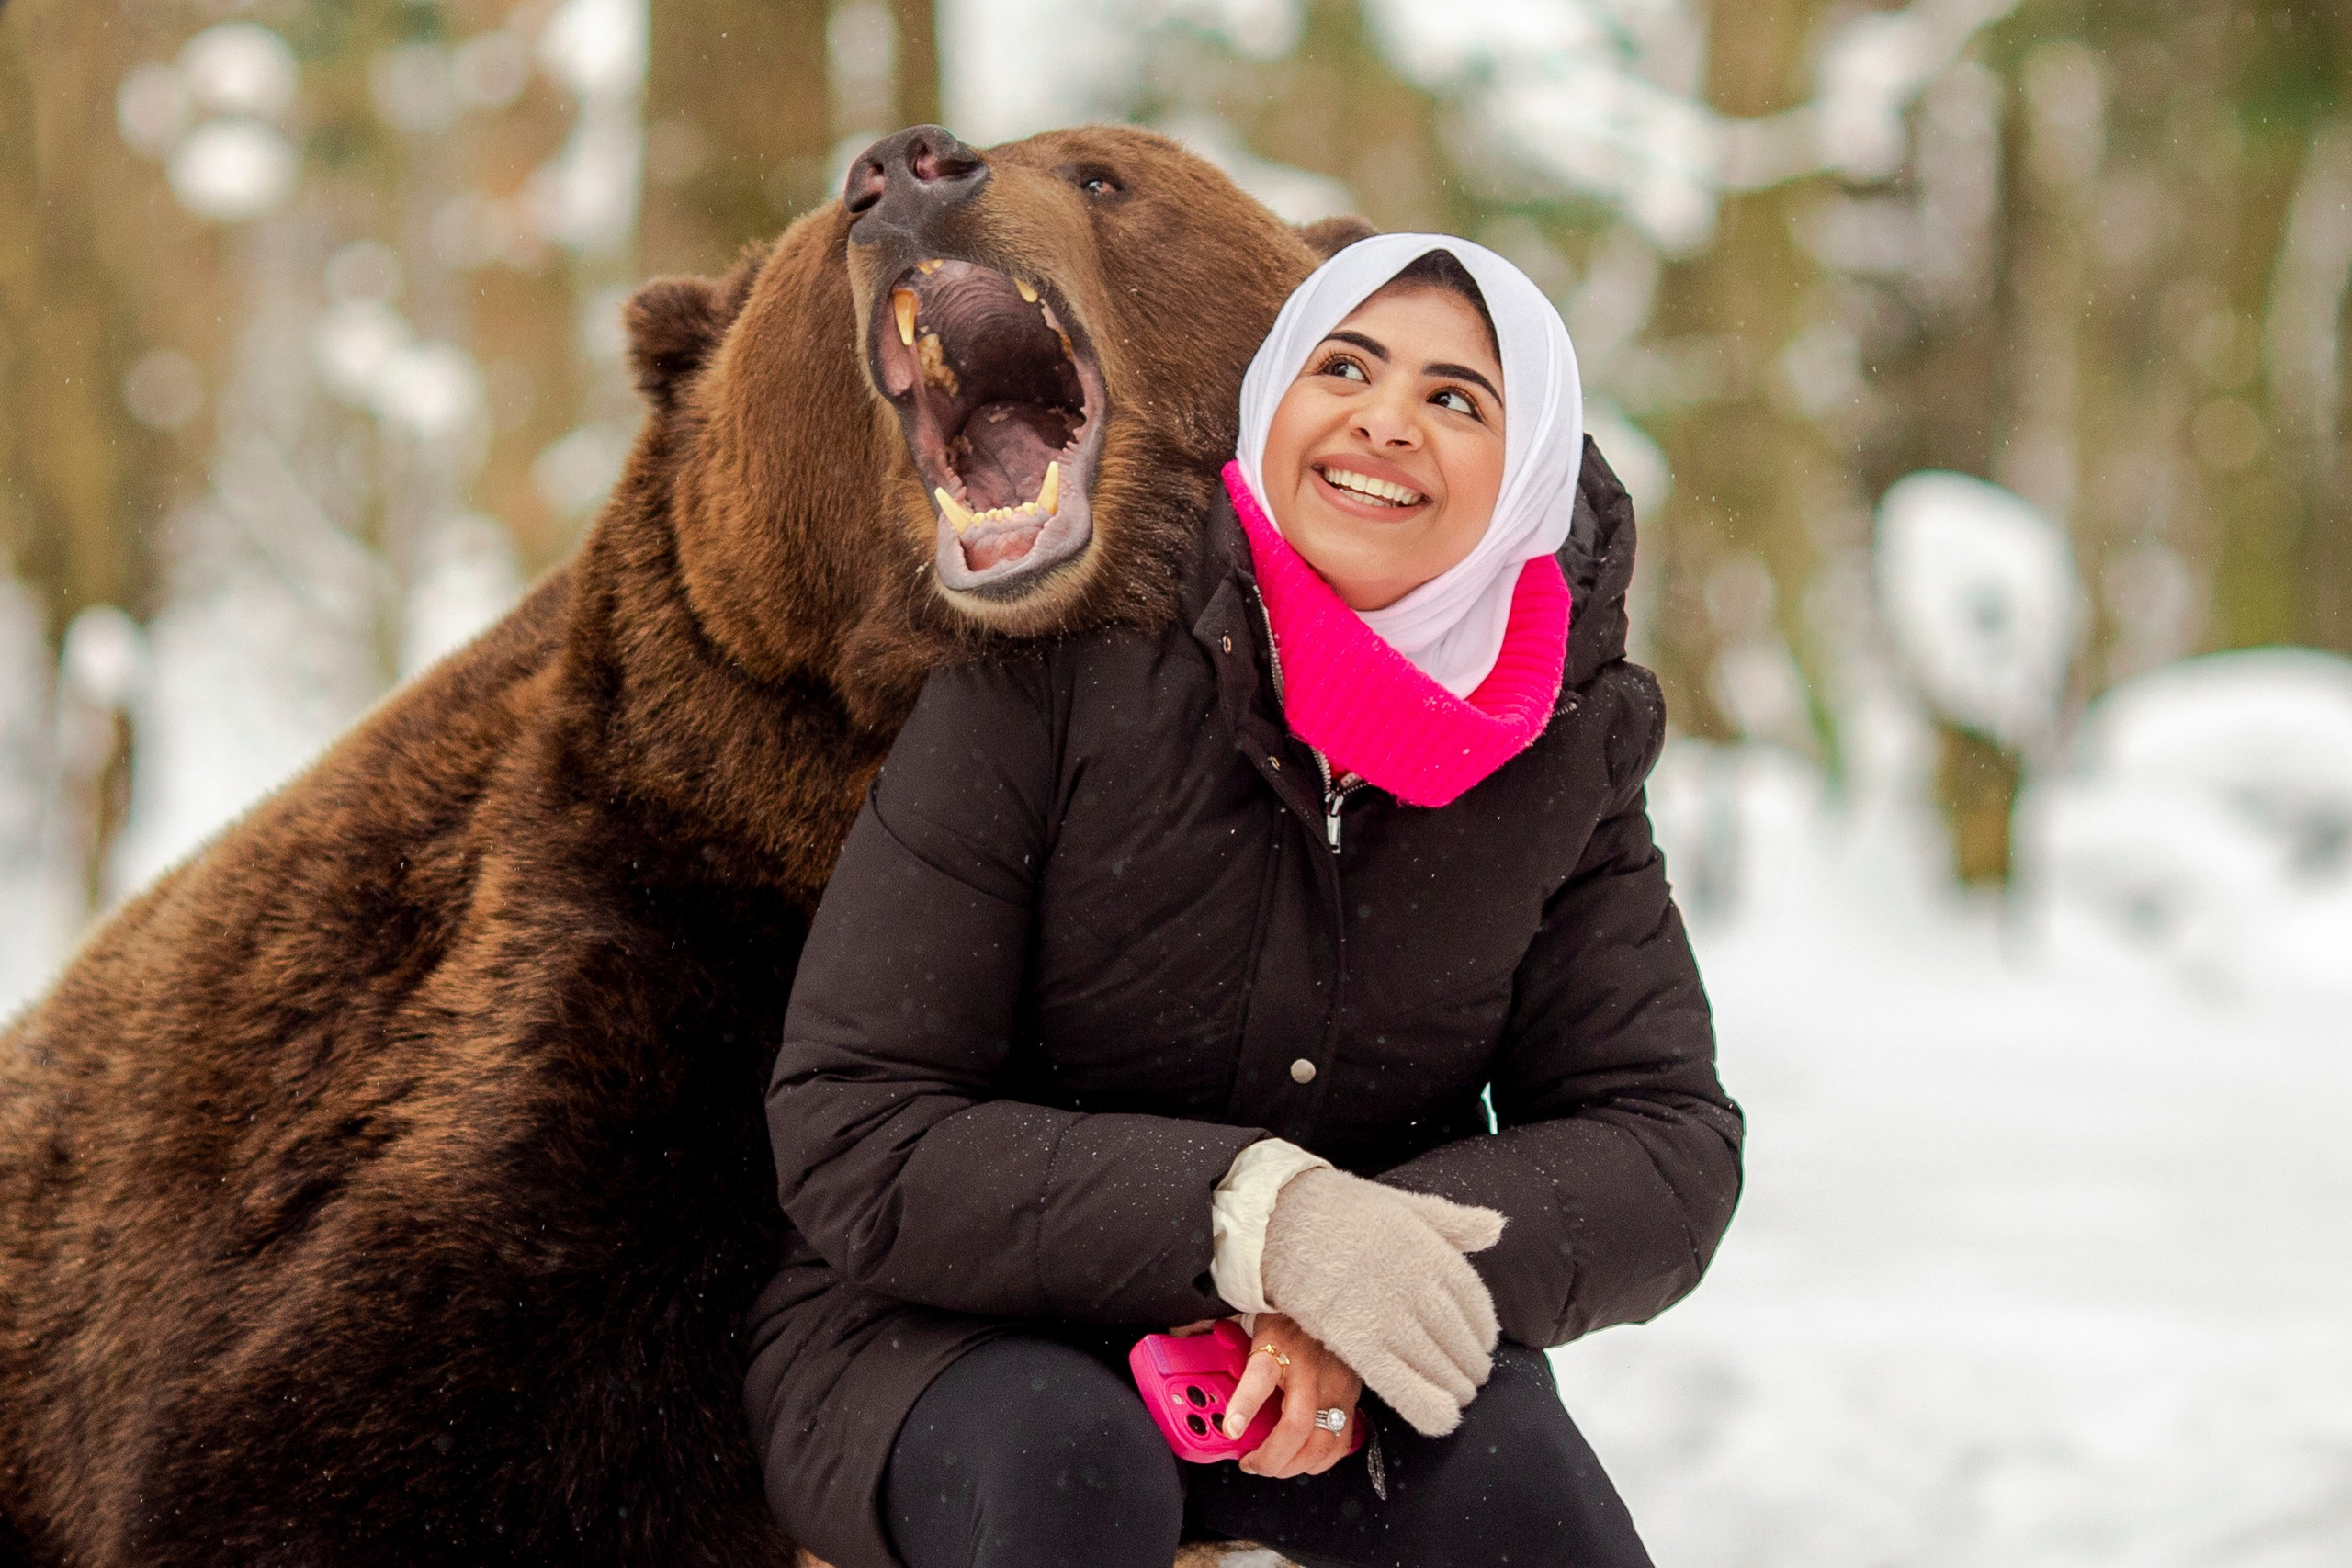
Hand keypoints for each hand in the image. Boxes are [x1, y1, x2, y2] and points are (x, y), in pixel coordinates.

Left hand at [1220, 1313, 1360, 1478]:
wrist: (1330, 1301)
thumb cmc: (1287, 1314)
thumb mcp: (1250, 1316)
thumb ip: (1218, 1332)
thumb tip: (1180, 1334)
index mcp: (1280, 1344)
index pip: (1261, 1375)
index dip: (1244, 1407)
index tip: (1230, 1430)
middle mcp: (1311, 1368)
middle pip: (1296, 1425)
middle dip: (1271, 1456)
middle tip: (1251, 1463)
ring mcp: (1336, 1385)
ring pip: (1322, 1442)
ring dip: (1294, 1464)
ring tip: (1273, 1465)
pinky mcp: (1351, 1397)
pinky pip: (1340, 1441)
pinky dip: (1320, 1459)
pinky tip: (1302, 1460)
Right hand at [1259, 1166, 1503, 1436]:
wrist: (1281, 1217)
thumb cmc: (1342, 1209)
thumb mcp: (1405, 1204)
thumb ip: (1454, 1221)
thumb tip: (1497, 1226)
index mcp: (1431, 1252)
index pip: (1476, 1302)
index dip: (1485, 1329)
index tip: (1485, 1343)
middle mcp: (1416, 1286)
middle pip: (1460, 1340)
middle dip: (1472, 1365)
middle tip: (1472, 1378)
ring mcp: (1386, 1315)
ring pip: (1437, 1366)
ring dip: (1455, 1388)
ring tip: (1457, 1396)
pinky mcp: (1355, 1341)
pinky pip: (1400, 1384)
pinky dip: (1427, 1405)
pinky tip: (1443, 1418)